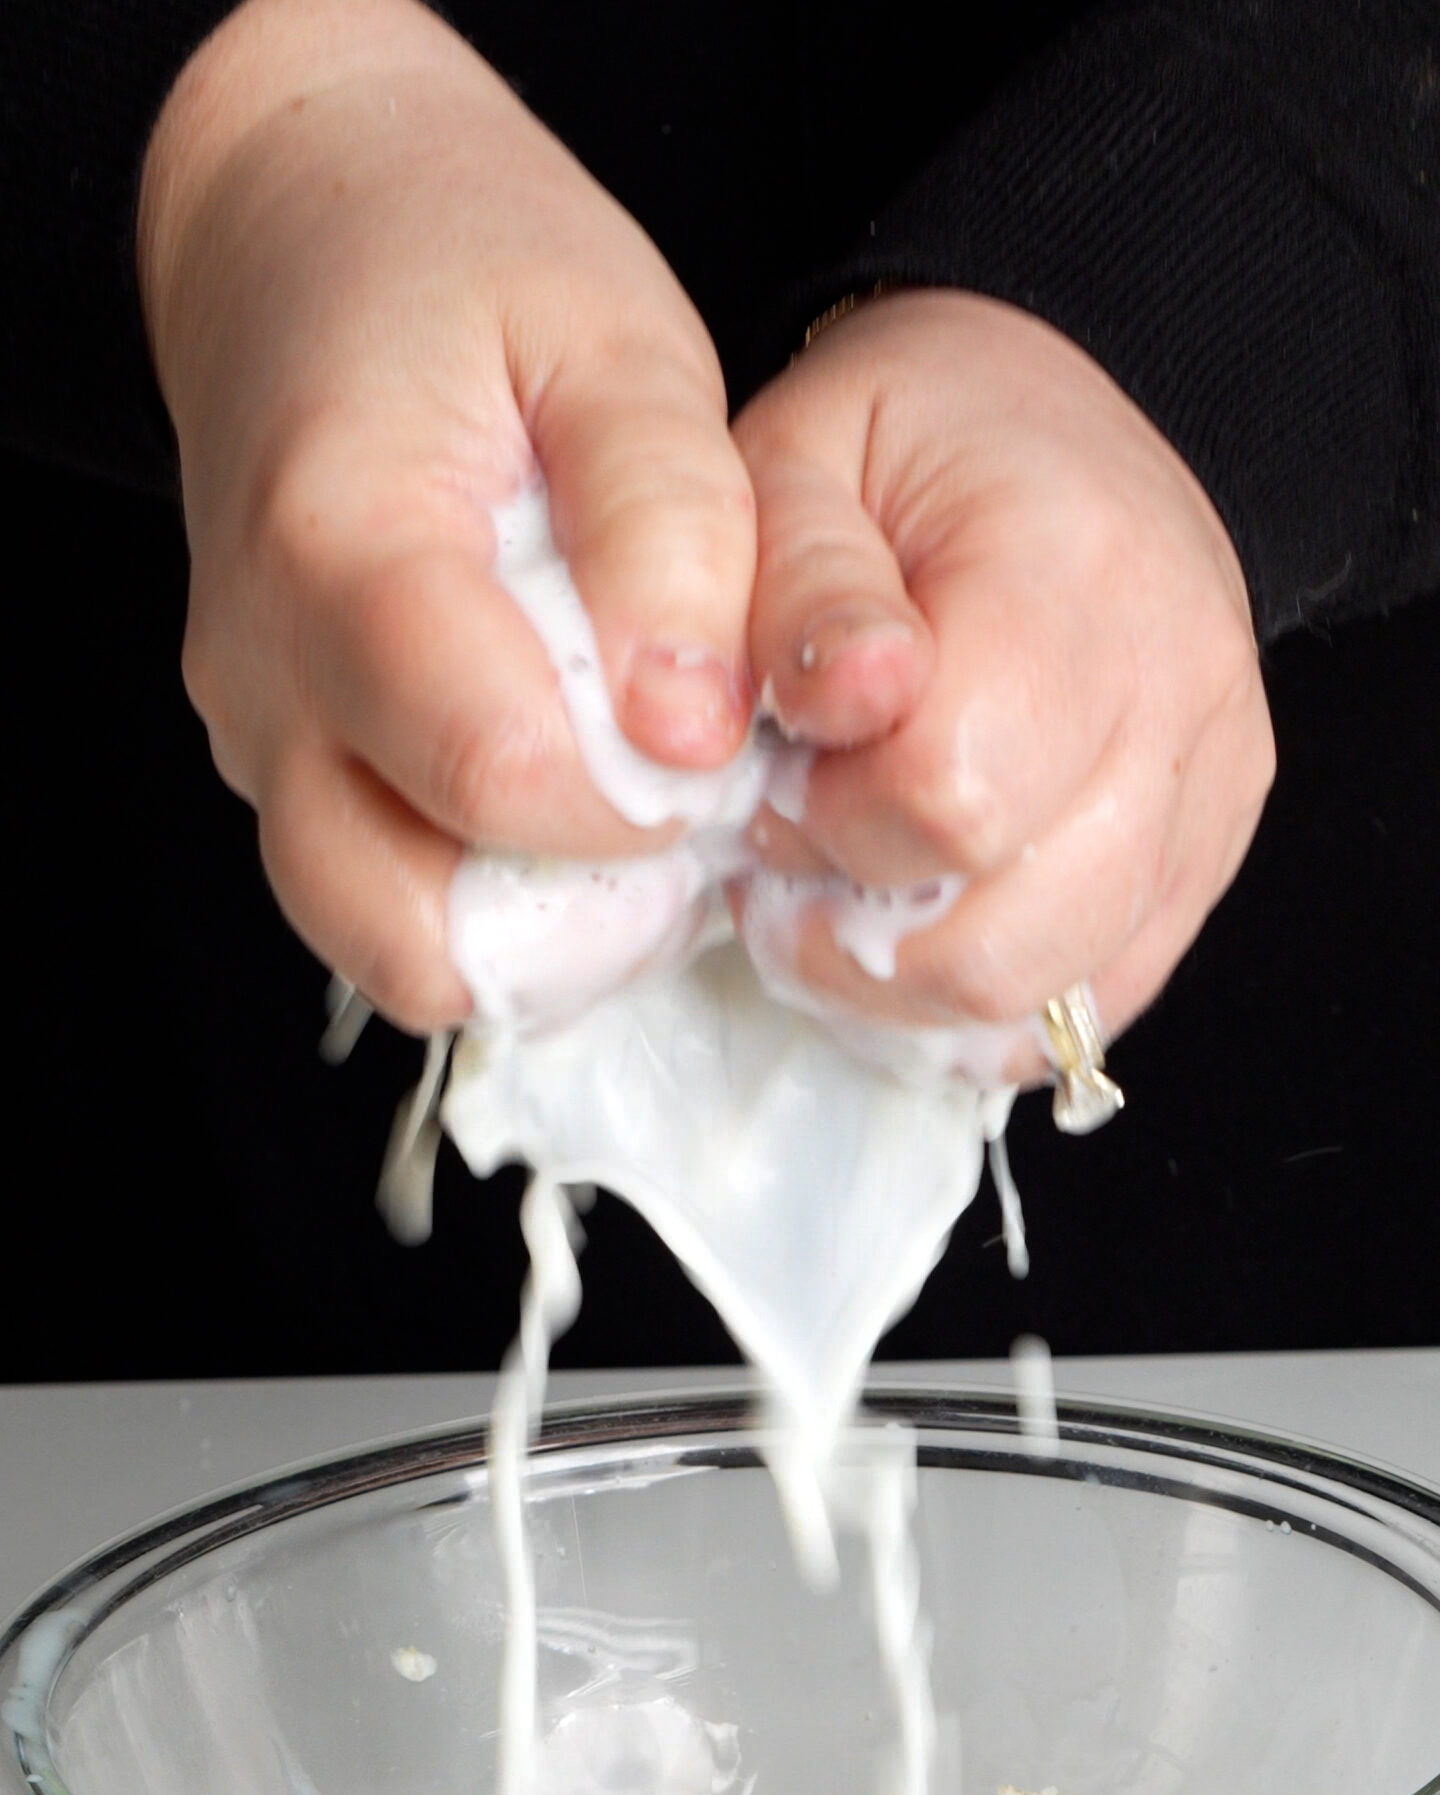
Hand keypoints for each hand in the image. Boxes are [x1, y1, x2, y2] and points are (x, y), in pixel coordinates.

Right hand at [138, 0, 755, 1029]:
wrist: (302, 228)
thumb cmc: (462, 264)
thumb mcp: (619, 338)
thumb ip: (672, 527)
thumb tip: (690, 725)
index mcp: (343, 547)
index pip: (495, 772)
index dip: (639, 799)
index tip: (711, 743)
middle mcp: (269, 674)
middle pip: (413, 922)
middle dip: (579, 911)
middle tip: (671, 807)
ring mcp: (258, 737)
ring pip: (384, 942)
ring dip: (526, 931)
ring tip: (618, 813)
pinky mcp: (279, 769)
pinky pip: (376, 901)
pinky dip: (483, 902)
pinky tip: (562, 804)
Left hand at [733, 291, 1275, 1077]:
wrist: (1048, 425)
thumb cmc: (904, 444)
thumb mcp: (794, 462)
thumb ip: (794, 592)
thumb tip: (834, 716)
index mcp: (1074, 573)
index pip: (947, 799)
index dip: (826, 825)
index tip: (778, 776)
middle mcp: (1178, 690)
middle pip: (1004, 939)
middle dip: (861, 932)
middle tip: (795, 858)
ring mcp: (1214, 785)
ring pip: (1049, 996)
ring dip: (913, 988)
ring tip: (849, 893)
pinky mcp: (1212, 853)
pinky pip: (1096, 1004)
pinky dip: (987, 1002)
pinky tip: (922, 924)